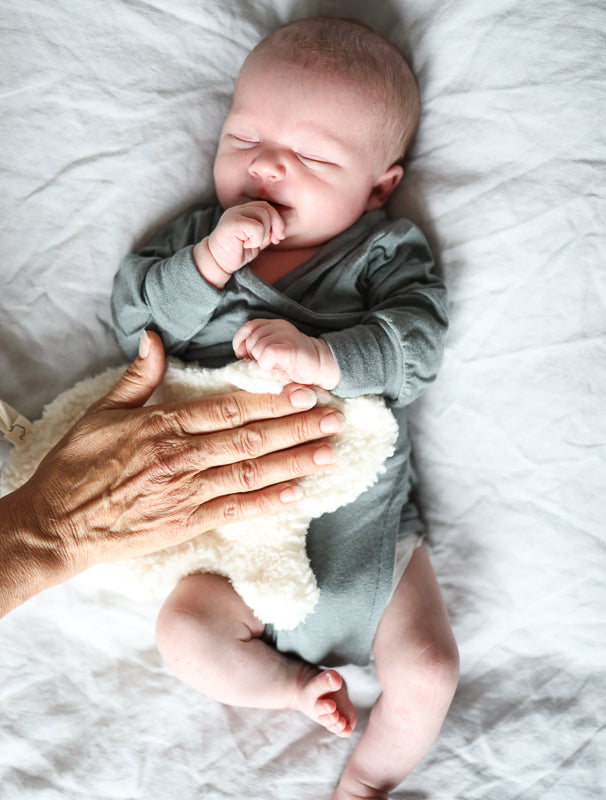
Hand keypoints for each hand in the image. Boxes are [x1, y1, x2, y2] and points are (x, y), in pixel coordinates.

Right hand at [0, 331, 343, 616]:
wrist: (55, 524)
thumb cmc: (75, 466)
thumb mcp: (101, 412)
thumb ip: (137, 377)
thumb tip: (154, 337)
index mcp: (161, 425)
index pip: (228, 409)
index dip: (270, 400)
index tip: (303, 392)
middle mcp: (180, 458)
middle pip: (250, 439)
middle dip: (296, 428)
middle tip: (333, 419)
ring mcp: (185, 493)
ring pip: (249, 473)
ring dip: (293, 463)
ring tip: (327, 454)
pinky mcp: (184, 524)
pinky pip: (233, 510)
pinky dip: (266, 502)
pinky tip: (295, 494)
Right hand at [193, 202, 284, 287]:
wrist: (217, 262)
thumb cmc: (237, 252)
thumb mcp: (257, 241)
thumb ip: (268, 232)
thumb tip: (280, 231)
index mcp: (244, 211)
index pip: (266, 207)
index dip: (277, 221)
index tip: (277, 238)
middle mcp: (239, 209)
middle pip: (266, 208)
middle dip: (276, 226)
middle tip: (273, 241)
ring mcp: (234, 214)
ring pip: (263, 216)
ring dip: (264, 234)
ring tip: (253, 243)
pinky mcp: (232, 223)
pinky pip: (256, 227)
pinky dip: (256, 240)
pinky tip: (245, 245)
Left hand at [233, 319, 339, 389]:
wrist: (321, 368)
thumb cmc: (293, 365)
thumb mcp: (271, 353)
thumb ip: (255, 350)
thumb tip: (240, 355)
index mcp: (272, 325)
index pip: (248, 327)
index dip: (242, 343)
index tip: (247, 356)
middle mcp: (278, 326)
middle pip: (251, 339)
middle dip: (254, 356)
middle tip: (268, 365)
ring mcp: (286, 335)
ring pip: (257, 347)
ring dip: (262, 361)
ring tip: (275, 367)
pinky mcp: (291, 347)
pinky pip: (267, 353)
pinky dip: (267, 364)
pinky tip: (276, 369)